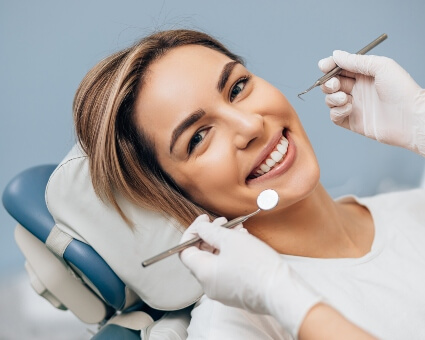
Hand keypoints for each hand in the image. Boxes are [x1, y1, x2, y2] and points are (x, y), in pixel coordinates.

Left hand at [179, 215, 321, 336]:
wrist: (282, 291)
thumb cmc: (257, 266)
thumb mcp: (231, 240)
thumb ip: (210, 232)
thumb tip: (200, 228)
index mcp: (203, 272)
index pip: (185, 251)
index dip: (192, 232)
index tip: (204, 220)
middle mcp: (209, 285)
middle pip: (201, 255)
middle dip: (211, 235)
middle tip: (223, 222)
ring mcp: (223, 291)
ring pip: (216, 261)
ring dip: (223, 243)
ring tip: (239, 230)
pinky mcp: (236, 293)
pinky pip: (227, 270)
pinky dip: (231, 255)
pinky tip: (245, 243)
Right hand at [319, 50, 424, 155]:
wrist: (410, 118)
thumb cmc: (402, 90)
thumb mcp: (380, 67)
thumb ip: (356, 61)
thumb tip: (336, 55)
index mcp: (364, 75)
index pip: (340, 69)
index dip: (330, 67)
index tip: (324, 66)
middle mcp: (357, 90)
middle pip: (331, 84)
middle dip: (328, 83)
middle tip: (335, 85)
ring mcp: (354, 106)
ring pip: (330, 100)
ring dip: (332, 97)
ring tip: (345, 98)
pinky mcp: (352, 122)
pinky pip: (334, 116)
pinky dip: (337, 111)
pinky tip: (349, 108)